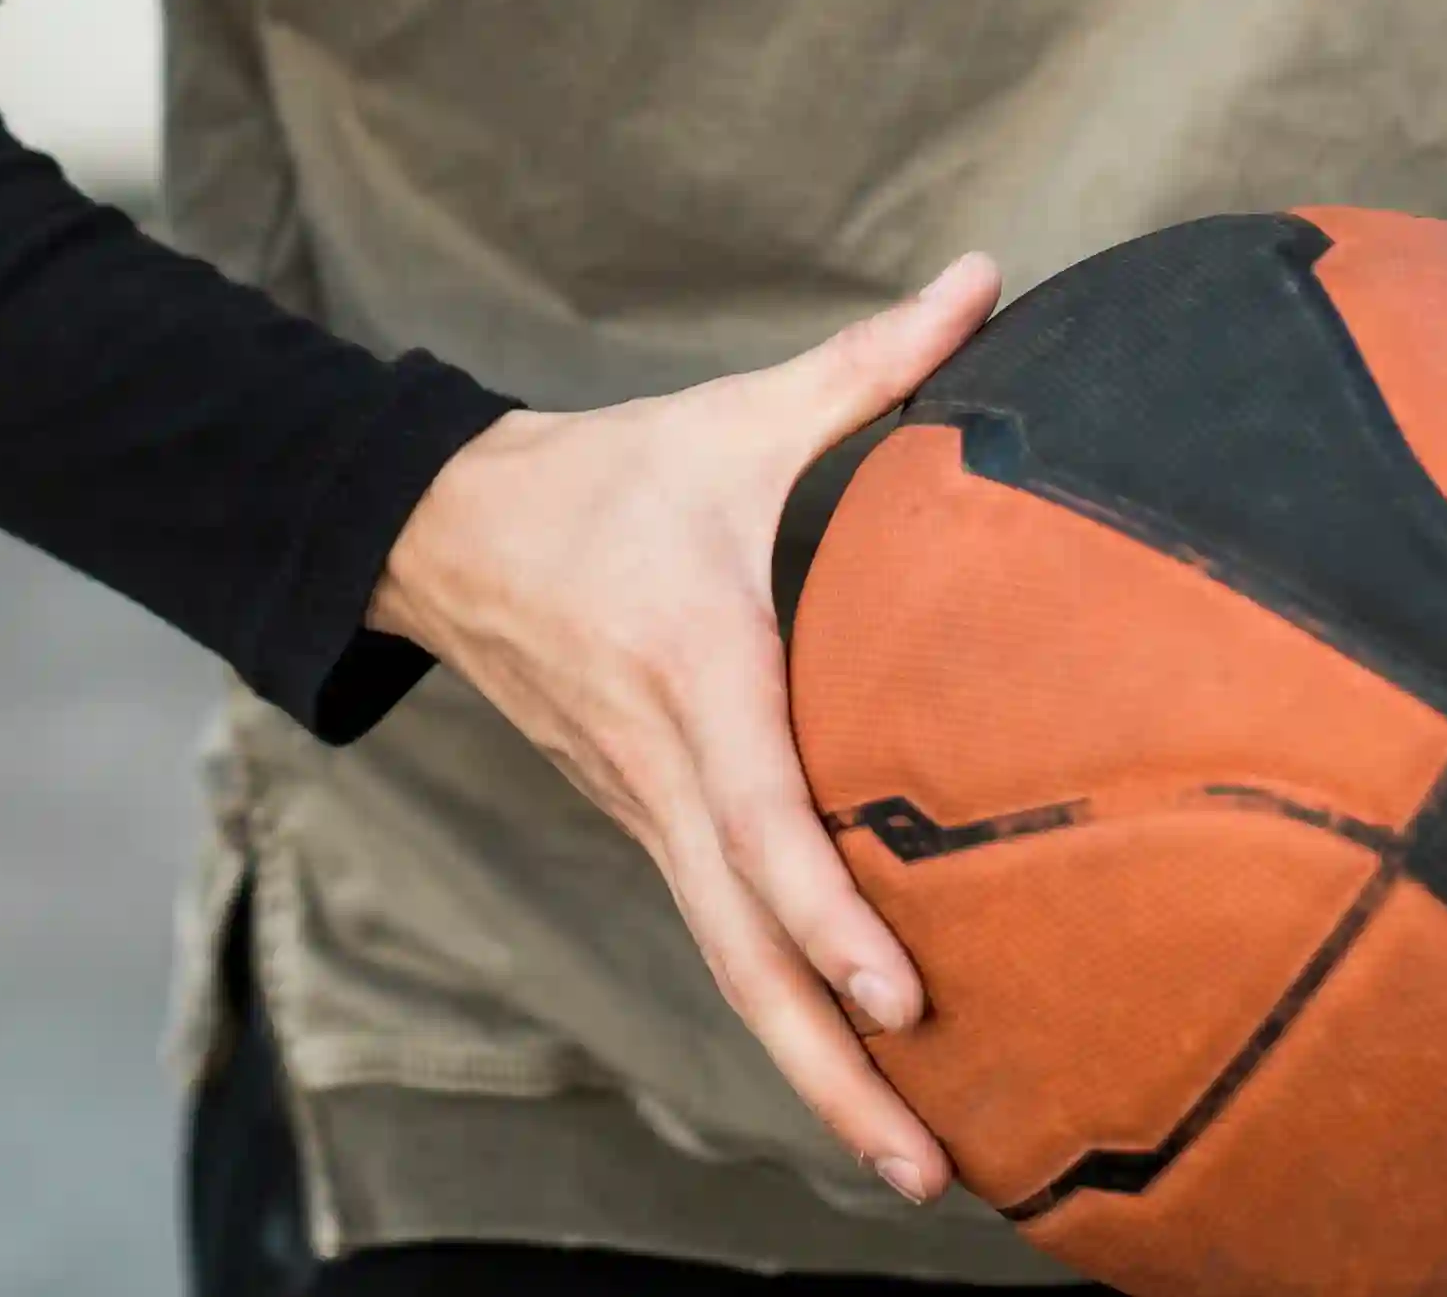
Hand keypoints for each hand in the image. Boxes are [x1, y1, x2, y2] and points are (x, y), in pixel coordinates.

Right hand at [367, 253, 1006, 1206]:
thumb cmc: (621, 474)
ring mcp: (650, 817)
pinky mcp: (651, 835)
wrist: (453, 531)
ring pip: (730, 970)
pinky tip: (862, 1086)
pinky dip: (785, 1022)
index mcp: (696, 670)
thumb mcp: (745, 414)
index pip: (762, 817)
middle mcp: (667, 770)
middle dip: (833, 1067)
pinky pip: (722, 943)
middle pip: (743, 949)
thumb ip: (877, 363)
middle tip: (930, 1167)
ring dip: (814, 1077)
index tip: (904, 996)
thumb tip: (993, 278)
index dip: (829, 914)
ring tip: (922, 1167)